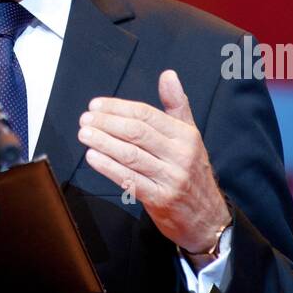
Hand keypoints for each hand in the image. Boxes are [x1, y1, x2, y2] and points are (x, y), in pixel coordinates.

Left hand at [76, 68, 230, 255]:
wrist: (208, 218)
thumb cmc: (192, 171)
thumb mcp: (190, 136)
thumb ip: (176, 105)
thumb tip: (168, 74)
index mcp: (185, 135)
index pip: (146, 114)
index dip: (118, 107)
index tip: (96, 105)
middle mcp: (180, 155)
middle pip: (137, 132)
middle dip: (107, 123)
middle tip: (85, 119)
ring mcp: (170, 178)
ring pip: (131, 155)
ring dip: (103, 143)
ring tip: (84, 134)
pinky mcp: (160, 200)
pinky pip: (130, 180)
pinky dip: (108, 167)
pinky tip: (93, 158)